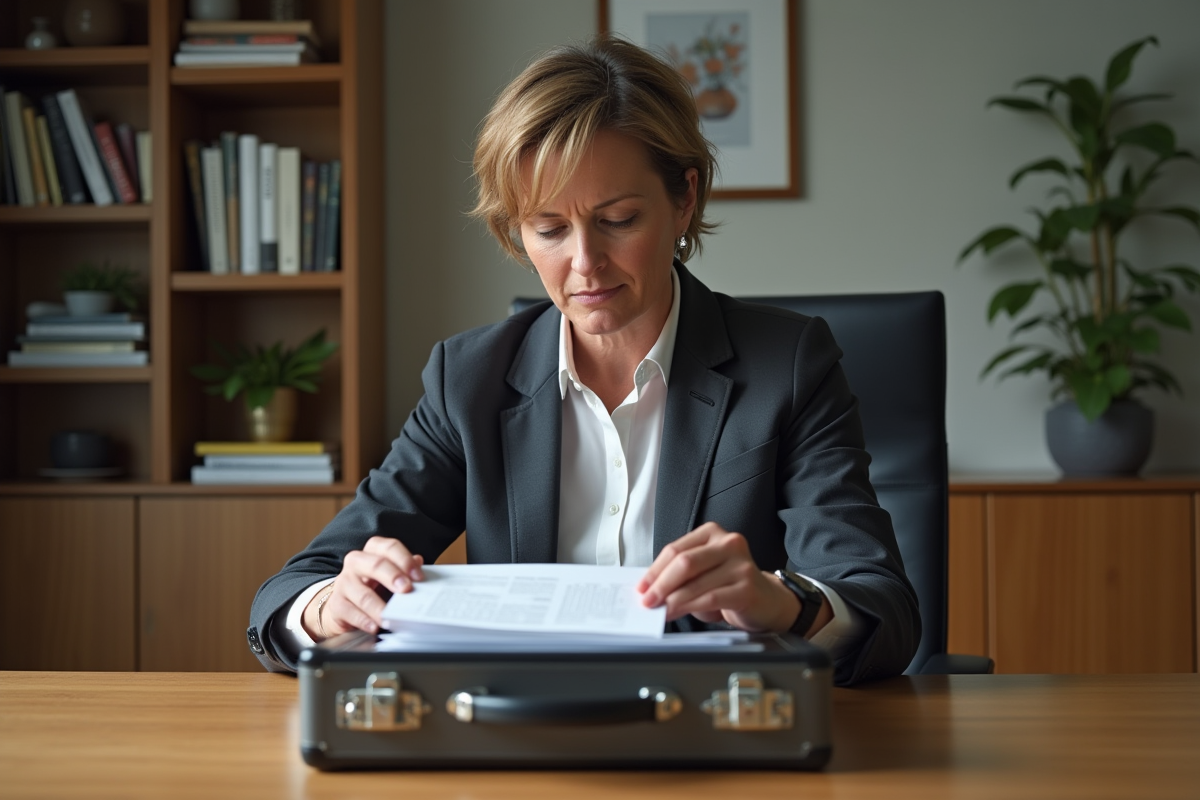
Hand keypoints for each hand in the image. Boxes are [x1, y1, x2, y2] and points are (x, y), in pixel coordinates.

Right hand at [303, 536, 424, 639]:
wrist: (346, 606)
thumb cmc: (374, 588)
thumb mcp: (391, 576)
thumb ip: (406, 570)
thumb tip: (419, 563)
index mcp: (373, 551)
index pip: (389, 547)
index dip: (405, 560)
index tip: (418, 576)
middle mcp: (356, 562)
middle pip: (376, 564)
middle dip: (393, 577)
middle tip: (406, 590)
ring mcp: (344, 582)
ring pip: (363, 593)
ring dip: (379, 607)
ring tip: (391, 618)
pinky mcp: (336, 603)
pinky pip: (349, 611)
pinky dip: (363, 620)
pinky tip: (374, 626)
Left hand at [636, 522, 799, 632]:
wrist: (766, 600)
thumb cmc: (728, 584)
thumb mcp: (703, 572)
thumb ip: (680, 575)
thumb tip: (649, 590)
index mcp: (712, 532)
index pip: (676, 549)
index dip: (655, 570)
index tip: (641, 587)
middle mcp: (728, 543)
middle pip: (685, 562)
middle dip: (661, 584)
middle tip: (648, 601)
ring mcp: (741, 564)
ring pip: (696, 582)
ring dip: (673, 600)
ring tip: (660, 610)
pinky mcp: (747, 587)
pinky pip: (711, 597)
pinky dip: (690, 607)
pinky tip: (679, 613)